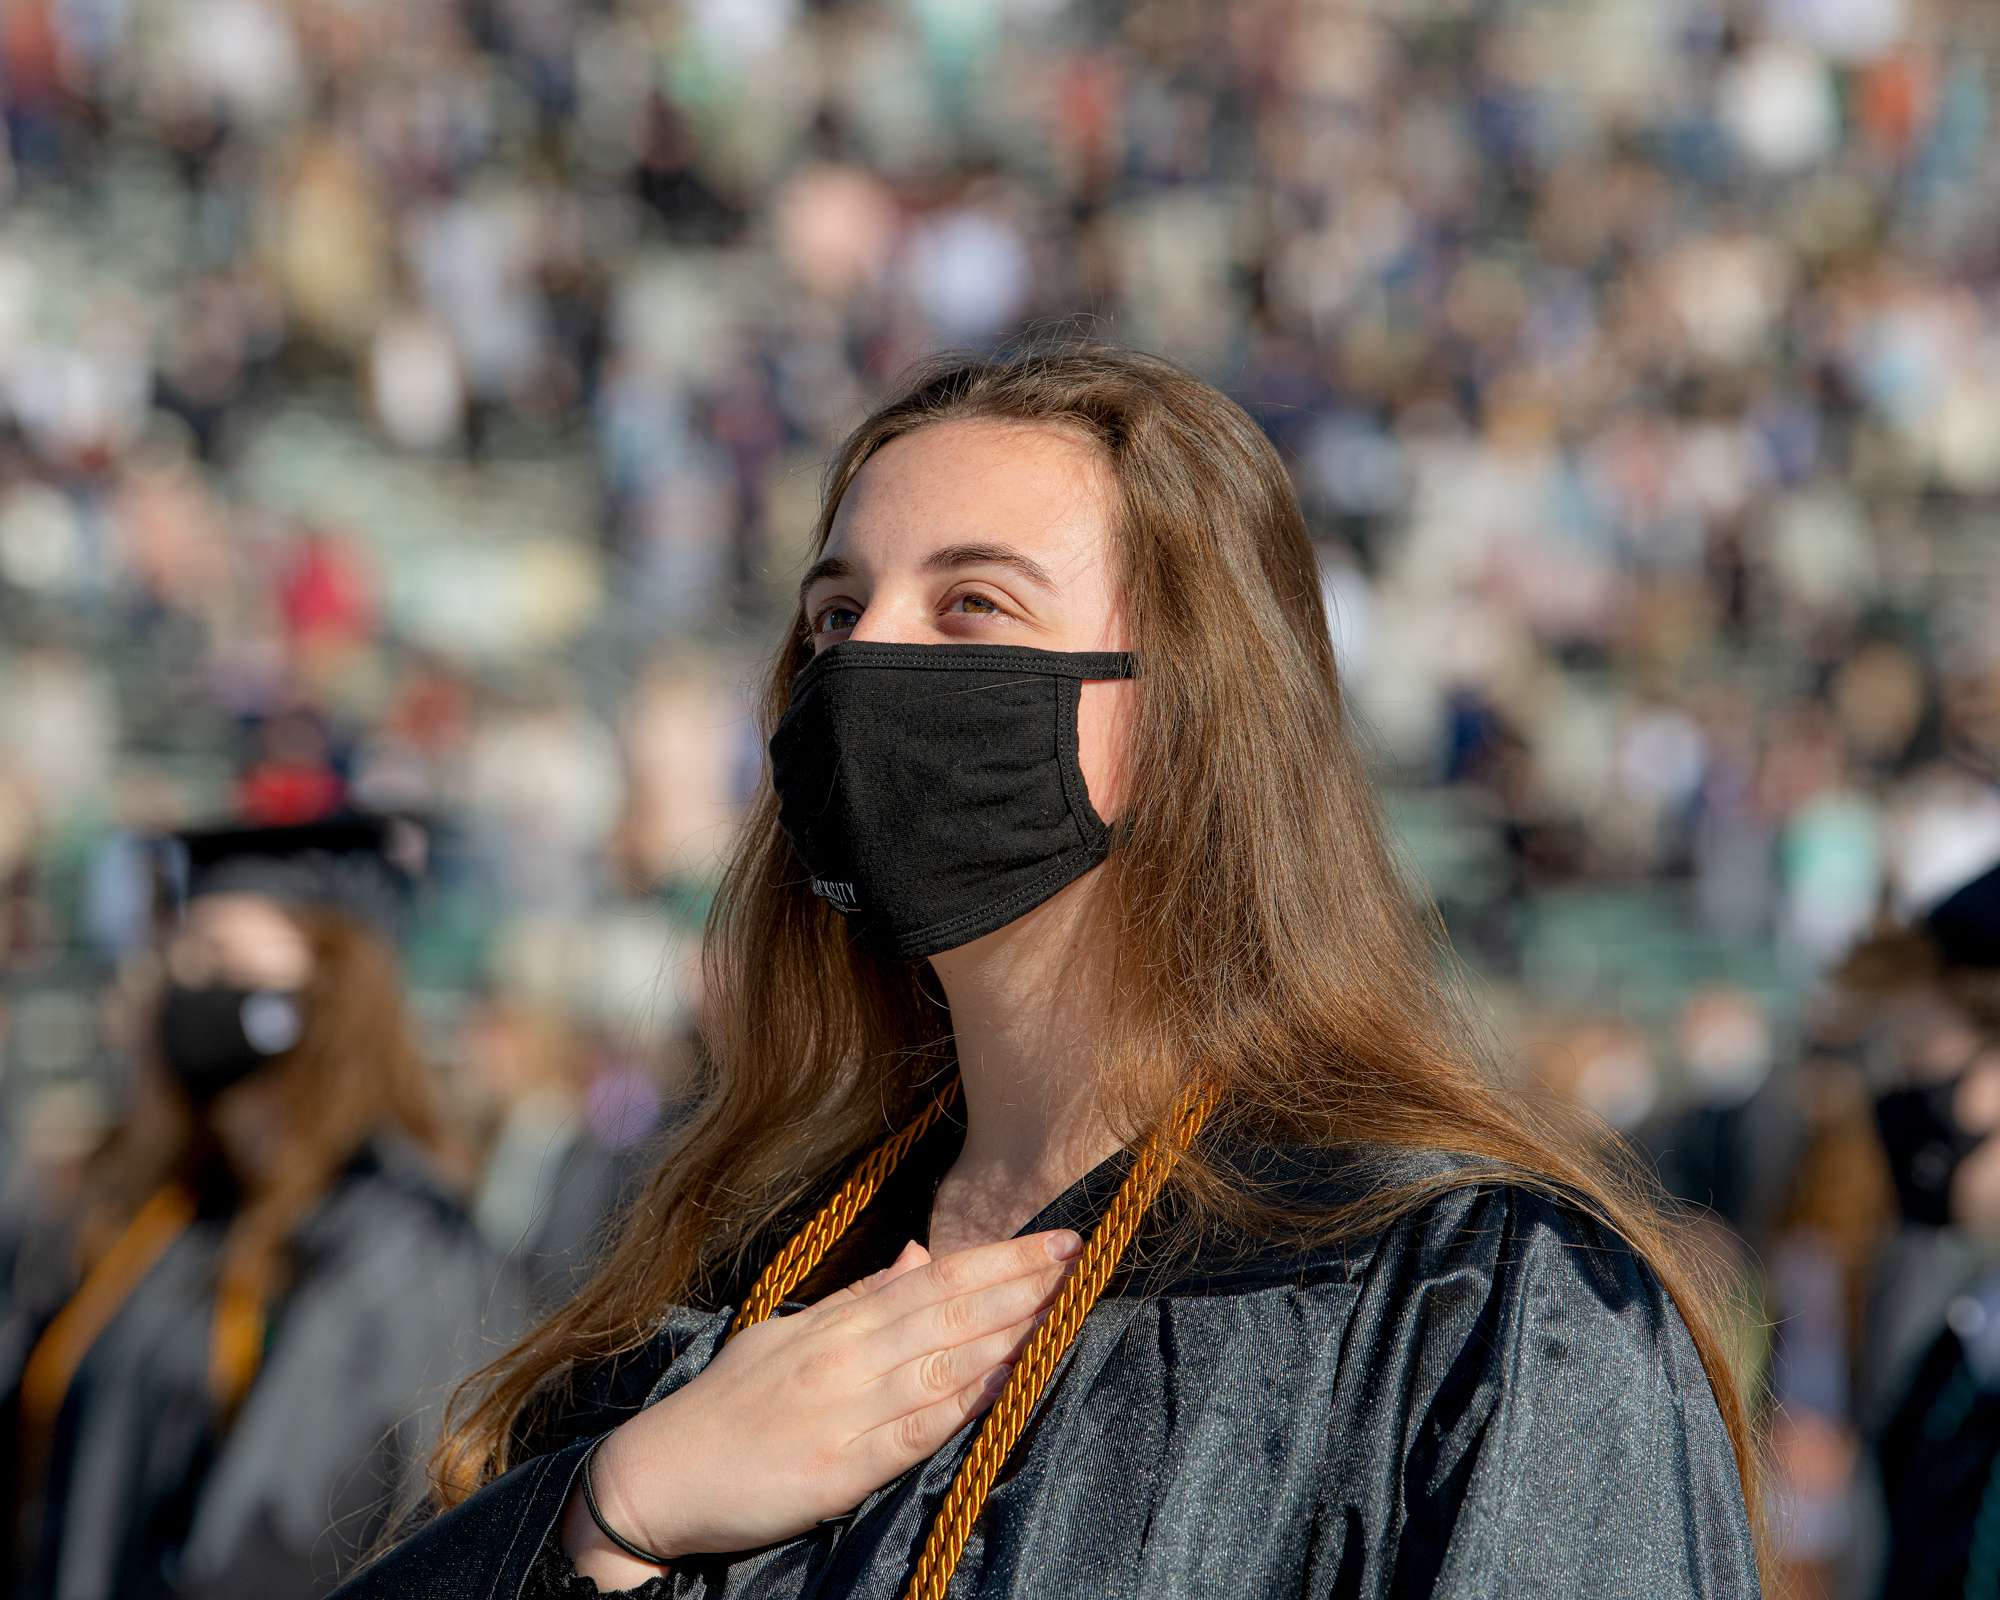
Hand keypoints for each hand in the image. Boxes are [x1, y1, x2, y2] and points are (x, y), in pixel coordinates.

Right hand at [565, 1227, 1080, 1579]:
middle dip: (1019, 1282)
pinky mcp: (840, 1467)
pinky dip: (965, 1402)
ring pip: (942, 1360)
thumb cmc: (728, 1405)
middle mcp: (844, 1355)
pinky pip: (916, 1429)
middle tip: (1079, 1257)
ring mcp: (844, 1409)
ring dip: (1007, 1330)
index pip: (932, 1278)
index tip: (1054, 1241)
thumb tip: (917, 1255)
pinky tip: (1007, 1381)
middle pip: (947, 1308)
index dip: (997, 1258)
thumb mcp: (789, 1334)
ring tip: (1062, 1305)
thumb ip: (858, 1299)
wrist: (659, 1475)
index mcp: (835, 1322)